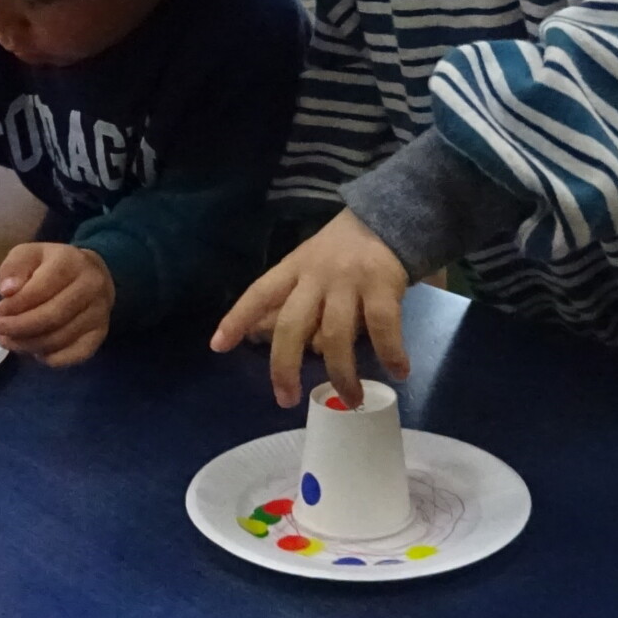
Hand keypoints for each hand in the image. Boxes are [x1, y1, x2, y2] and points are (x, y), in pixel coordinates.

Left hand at [0, 243, 113, 365]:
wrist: (91, 273)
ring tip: (9, 341)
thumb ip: (14, 268)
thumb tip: (7, 291)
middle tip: (0, 330)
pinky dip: (50, 358)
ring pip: (60, 338)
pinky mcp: (101, 333)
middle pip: (52, 317)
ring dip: (29, 345)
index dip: (16, 305)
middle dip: (20, 327)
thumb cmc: (51, 265)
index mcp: (71, 262)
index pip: (41, 289)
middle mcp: (91, 286)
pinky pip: (75, 355)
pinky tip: (35, 351)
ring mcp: (100, 312)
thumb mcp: (28, 255)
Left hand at [210, 209, 408, 407]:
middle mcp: (317, 276)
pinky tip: (399, 372)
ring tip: (352, 401)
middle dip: (284, 367)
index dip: (237, 318)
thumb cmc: (344, 251)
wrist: (391, 216)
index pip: (259, 293)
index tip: (217, 346)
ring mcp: (350, 282)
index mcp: (294, 268)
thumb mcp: (310, 264)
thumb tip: (260, 335)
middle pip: (291, 325)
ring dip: (342, 375)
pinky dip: (390, 354)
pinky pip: (383, 328)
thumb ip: (292, 298)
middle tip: (286, 399)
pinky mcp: (383, 286)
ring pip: (336, 337)